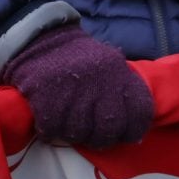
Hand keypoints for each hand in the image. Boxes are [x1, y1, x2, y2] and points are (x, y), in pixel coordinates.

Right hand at [0, 24, 153, 147]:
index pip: (138, 115)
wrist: (39, 38)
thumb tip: (133, 131)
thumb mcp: (108, 64)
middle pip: (108, 131)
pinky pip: (52, 130)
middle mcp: (99, 83)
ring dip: (72, 135)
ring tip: (67, 126)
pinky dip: (50, 132)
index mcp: (118, 73)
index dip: (131, 131)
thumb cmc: (76, 57)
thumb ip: (121, 92)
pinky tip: (49, 124)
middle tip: (91, 136)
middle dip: (100, 139)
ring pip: (78, 134)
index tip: (121, 134)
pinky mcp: (46, 98)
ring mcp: (72, 92)